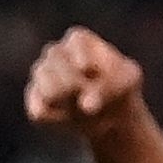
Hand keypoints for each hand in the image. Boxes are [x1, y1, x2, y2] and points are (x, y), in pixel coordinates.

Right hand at [23, 28, 147, 137]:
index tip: (90, 70)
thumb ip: (110, 88)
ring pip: (45, 88)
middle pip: (54, 64)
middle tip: (94, 101)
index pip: (74, 42)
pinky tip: (70, 121)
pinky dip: (57, 119)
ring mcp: (42, 75)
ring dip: (67, 102)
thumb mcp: (127, 84)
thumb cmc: (120, 89)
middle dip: (75, 85)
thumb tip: (85, 105)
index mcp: (79, 40)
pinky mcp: (35, 99)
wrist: (111, 114)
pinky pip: (39, 112)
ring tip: (84, 110)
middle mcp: (56, 53)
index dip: (80, 56)